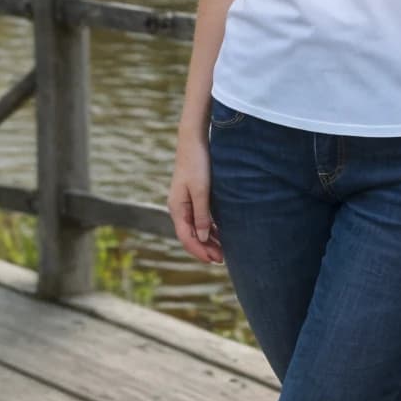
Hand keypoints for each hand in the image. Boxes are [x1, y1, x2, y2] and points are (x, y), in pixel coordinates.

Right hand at [167, 135, 224, 264]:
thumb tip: (203, 237)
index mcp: (177, 208)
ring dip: (208, 240)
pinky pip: (200, 218)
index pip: (186, 237)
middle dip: (205, 249)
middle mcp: (179, 208)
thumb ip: (202, 214)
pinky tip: (221, 233)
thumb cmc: (197, 163)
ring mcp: (186, 202)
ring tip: (223, 250)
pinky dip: (210, 228)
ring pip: (196, 228)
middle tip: (222, 259)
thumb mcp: (201, 190)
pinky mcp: (194, 196)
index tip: (214, 260)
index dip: (200, 251)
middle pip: (191, 235)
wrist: (193, 140)